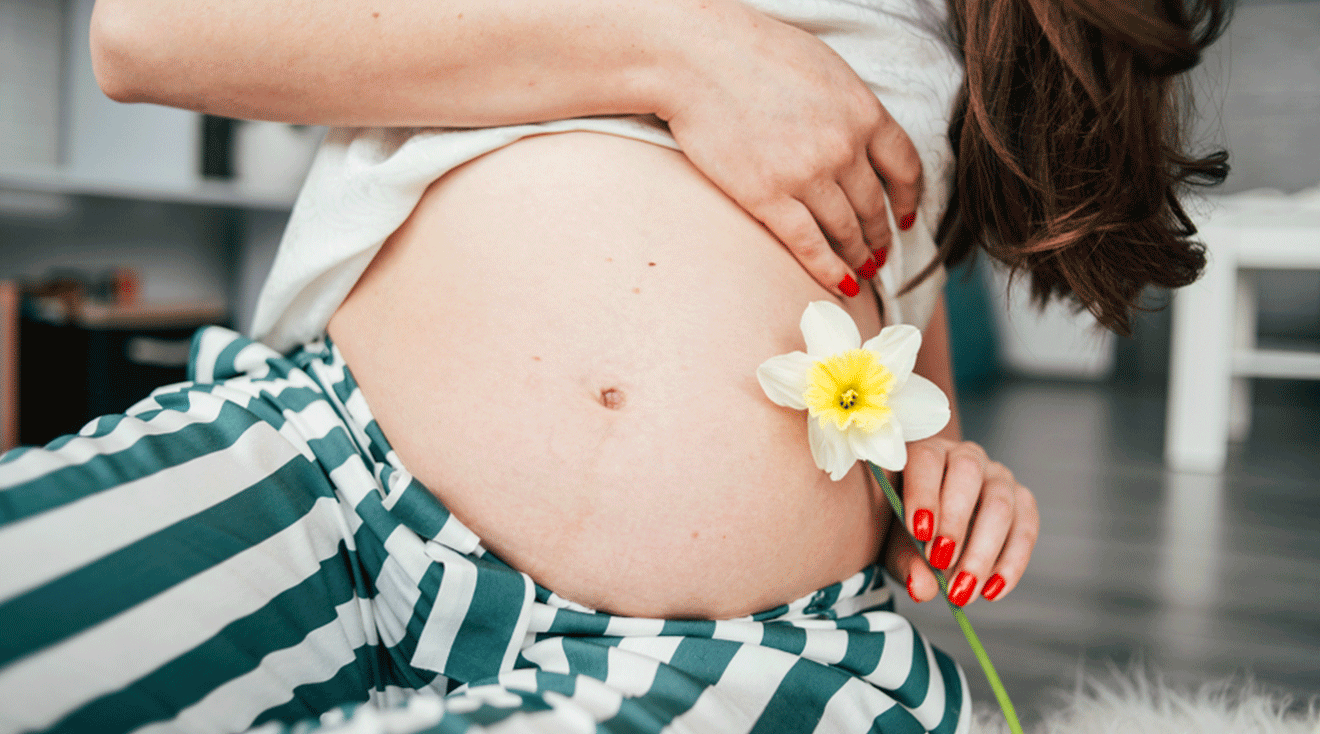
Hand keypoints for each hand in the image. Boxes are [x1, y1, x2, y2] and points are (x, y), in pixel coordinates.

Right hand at [659, 3, 922, 296]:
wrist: (696, 59)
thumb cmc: (752, 52)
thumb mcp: (823, 67)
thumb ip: (849, 107)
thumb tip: (860, 136)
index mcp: (863, 111)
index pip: (904, 167)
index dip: (908, 198)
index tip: (906, 217)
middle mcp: (843, 147)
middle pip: (874, 206)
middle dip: (879, 236)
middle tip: (879, 254)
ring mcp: (807, 175)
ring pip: (846, 230)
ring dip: (857, 256)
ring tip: (861, 271)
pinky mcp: (768, 197)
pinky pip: (810, 245)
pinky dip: (829, 270)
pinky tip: (840, 284)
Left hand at [883, 437, 1038, 605]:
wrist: (936, 531)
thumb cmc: (911, 532)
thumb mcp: (899, 547)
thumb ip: (907, 562)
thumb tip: (921, 588)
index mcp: (926, 454)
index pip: (926, 460)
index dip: (923, 493)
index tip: (919, 532)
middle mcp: (965, 457)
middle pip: (968, 473)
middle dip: (955, 521)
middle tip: (940, 562)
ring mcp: (999, 477)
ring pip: (1000, 504)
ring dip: (983, 552)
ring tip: (963, 591)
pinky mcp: (1023, 501)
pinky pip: (1025, 529)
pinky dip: (1011, 564)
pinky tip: (992, 592)